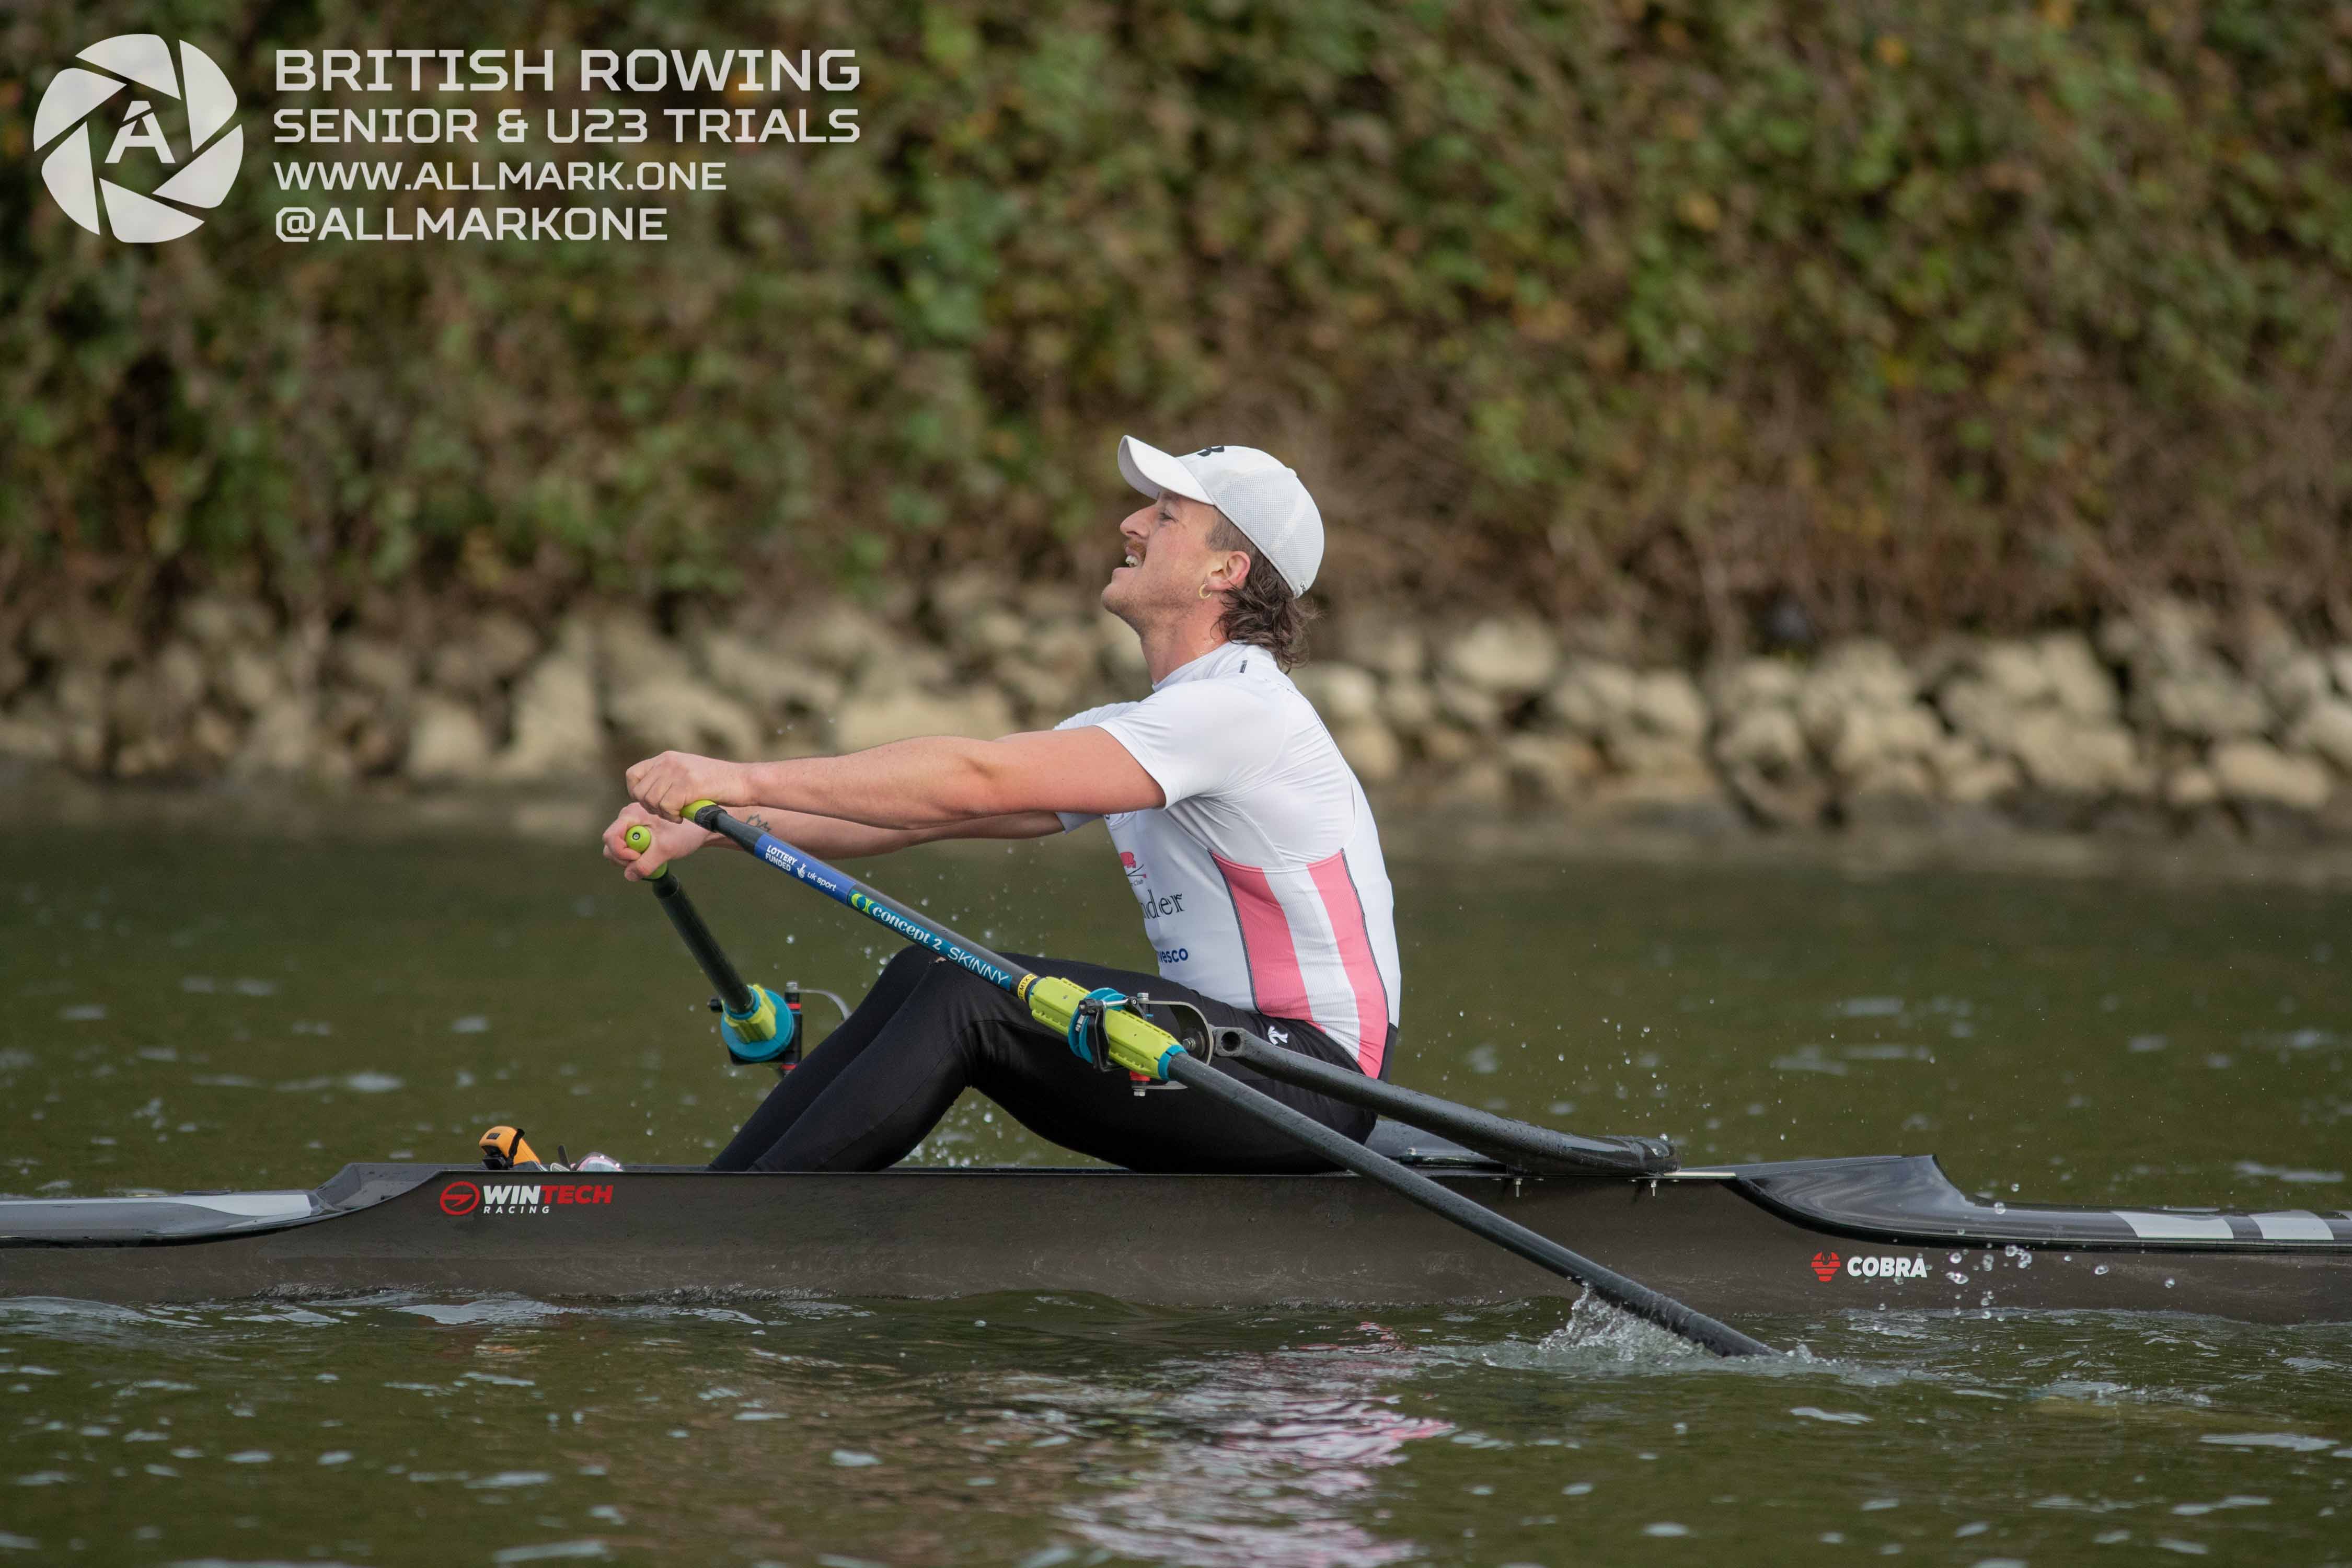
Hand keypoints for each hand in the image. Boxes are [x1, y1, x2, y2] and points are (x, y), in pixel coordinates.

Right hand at [601, 802, 711, 880]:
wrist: (698, 828)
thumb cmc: (686, 831)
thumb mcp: (666, 849)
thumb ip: (646, 863)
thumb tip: (629, 875)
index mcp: (631, 815)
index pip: (610, 837)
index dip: (621, 852)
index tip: (639, 857)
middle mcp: (627, 818)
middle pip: (611, 845)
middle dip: (625, 858)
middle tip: (647, 859)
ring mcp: (631, 826)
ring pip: (617, 850)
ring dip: (632, 859)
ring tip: (652, 856)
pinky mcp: (636, 833)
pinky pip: (627, 850)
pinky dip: (637, 857)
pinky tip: (653, 855)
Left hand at [623, 750, 751, 820]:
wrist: (745, 781)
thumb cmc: (719, 784)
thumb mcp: (688, 774)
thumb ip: (668, 779)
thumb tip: (646, 795)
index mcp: (667, 758)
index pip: (633, 775)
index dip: (637, 793)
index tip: (651, 803)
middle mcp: (669, 761)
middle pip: (640, 791)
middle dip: (651, 808)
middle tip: (668, 813)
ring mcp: (679, 771)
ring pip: (652, 800)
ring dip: (663, 814)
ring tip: (678, 815)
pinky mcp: (689, 783)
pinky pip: (667, 806)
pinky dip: (673, 816)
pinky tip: (684, 816)